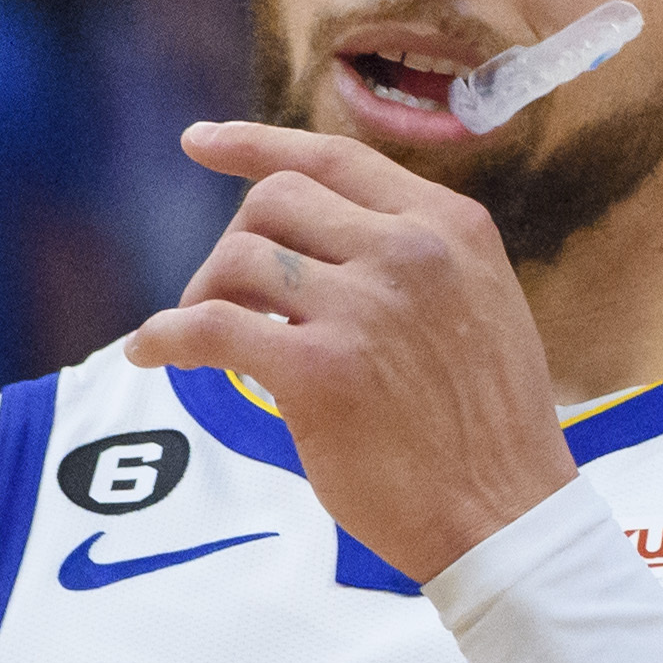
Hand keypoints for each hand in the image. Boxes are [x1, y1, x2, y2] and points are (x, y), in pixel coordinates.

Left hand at [129, 123, 579, 586]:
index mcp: (451, 227)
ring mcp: (364, 308)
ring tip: (210, 338)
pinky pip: (208, 326)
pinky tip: (155, 353)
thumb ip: (418, 259)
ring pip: (239, 257)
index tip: (201, 144)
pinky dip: (166, 336)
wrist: (508, 518)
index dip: (257, 145)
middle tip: (228, 296)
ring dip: (206, 293)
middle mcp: (409, 252)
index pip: (333, 158)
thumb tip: (324, 239)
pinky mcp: (319, 371)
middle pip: (275, 200)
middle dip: (239, 242)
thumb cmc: (490, 430)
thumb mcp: (482, 305)